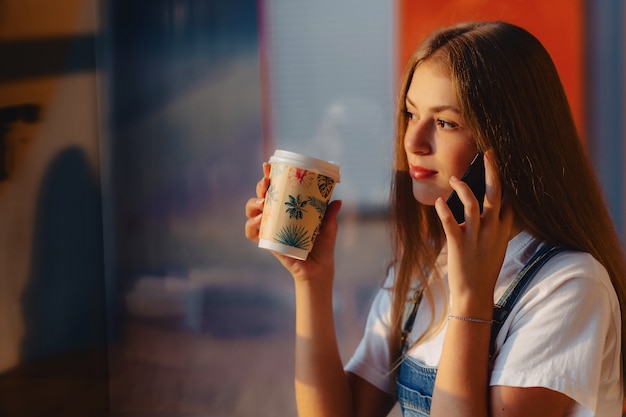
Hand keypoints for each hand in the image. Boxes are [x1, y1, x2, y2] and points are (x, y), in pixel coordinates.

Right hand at [244, 163, 341, 283]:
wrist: (318, 269)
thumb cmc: (323, 245)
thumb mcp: (328, 227)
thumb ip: (329, 214)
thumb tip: (337, 201)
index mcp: (289, 206)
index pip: (276, 187)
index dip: (269, 175)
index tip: (268, 166)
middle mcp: (277, 215)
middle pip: (261, 196)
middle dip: (260, 187)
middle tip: (266, 184)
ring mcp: (270, 227)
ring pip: (252, 211)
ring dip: (253, 204)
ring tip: (263, 204)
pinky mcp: (267, 241)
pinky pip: (252, 232)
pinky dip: (252, 226)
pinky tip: (259, 222)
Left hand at [434, 150, 514, 315]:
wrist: (475, 295)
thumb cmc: (482, 268)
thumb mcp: (496, 245)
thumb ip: (496, 226)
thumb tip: (490, 205)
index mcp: (502, 230)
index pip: (509, 199)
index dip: (506, 179)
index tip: (501, 160)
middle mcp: (492, 231)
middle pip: (495, 195)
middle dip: (491, 172)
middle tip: (487, 153)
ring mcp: (476, 239)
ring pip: (473, 206)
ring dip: (463, 188)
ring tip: (454, 177)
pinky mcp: (459, 246)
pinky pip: (451, 225)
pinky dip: (444, 211)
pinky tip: (439, 202)